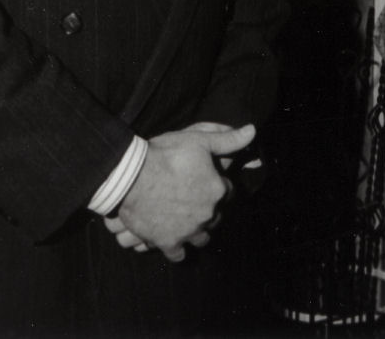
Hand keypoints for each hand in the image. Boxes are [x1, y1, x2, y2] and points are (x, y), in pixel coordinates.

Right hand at [109, 123, 254, 261]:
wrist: (132, 176)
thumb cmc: (167, 155)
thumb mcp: (200, 141)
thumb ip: (228, 139)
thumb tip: (252, 131)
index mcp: (217, 190)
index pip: (227, 192)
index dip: (219, 186)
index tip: (209, 183)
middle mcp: (207, 214)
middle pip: (215, 217)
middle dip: (209, 211)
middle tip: (196, 203)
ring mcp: (188, 231)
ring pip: (201, 238)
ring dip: (197, 231)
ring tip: (188, 224)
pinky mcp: (168, 242)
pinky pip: (178, 254)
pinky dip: (177, 250)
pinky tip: (173, 243)